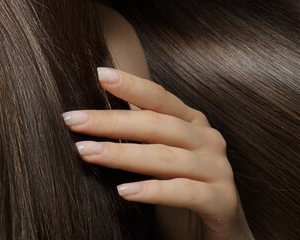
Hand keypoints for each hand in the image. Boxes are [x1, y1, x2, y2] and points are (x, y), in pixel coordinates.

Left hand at [63, 67, 253, 239]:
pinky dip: (154, 190)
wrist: (226, 233)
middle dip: (112, 121)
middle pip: (158, 125)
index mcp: (194, 125)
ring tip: (88, 152)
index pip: (161, 99)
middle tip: (74, 120)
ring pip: (166, 158)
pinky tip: (125, 191)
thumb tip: (94, 120)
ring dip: (123, 154)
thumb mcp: (165, 161)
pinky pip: (185, 192)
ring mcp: (218, 170)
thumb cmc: (187, 192)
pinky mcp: (221, 201)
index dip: (132, 85)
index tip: (100, 74)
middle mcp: (209, 141)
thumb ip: (144, 139)